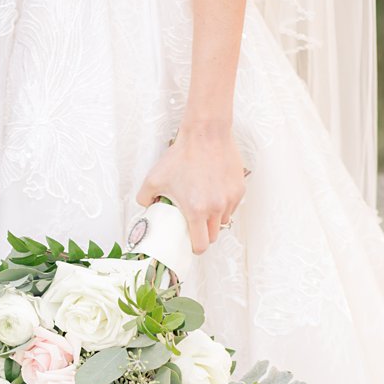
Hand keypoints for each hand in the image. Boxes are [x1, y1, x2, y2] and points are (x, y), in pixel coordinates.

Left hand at [136, 122, 245, 254]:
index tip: (190, 244)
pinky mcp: (239, 188)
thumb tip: (145, 207)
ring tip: (203, 208)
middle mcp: (216, 207)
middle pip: (213, 236)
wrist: (206, 135)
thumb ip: (144, 198)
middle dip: (203, 235)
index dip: (195, 247)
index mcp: (196, 211)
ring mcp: (230, 198)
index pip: (201, 244)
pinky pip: (232, 206)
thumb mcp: (153, 179)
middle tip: (194, 226)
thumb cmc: (181, 157)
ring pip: (224, 221)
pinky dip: (224, 205)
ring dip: (214, 220)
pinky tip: (213, 194)